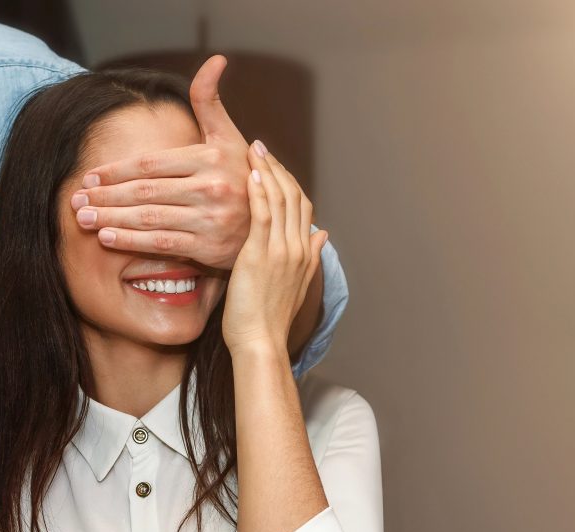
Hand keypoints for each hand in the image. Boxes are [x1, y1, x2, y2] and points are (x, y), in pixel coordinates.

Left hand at [71, 55, 251, 268]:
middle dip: (105, 196)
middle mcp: (211, 186)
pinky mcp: (208, 246)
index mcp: (210, 158)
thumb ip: (210, 102)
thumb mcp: (229, 137)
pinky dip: (131, 240)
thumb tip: (215, 60)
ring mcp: (210, 217)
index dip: (116, 170)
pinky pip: (161, 243)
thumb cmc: (242, 177)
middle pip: (144, 190)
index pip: (151, 163)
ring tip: (84, 219)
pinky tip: (107, 237)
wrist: (270, 225)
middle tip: (76, 199)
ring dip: (111, 218)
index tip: (89, 177)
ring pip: (148, 217)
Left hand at [221, 141, 326, 355]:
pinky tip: (251, 174)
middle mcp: (298, 248)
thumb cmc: (267, 320)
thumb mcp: (296, 285)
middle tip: (261, 147)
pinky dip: (259, 192)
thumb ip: (309, 257)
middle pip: (294, 196)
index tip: (274, 164)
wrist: (261, 342)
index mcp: (305, 253)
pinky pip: (263, 215)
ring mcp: (282, 251)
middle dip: (278, 168)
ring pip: (280, 200)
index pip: (303, 206)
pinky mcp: (261, 256)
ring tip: (254, 149)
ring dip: (267, 171)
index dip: (289, 181)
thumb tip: (323, 234)